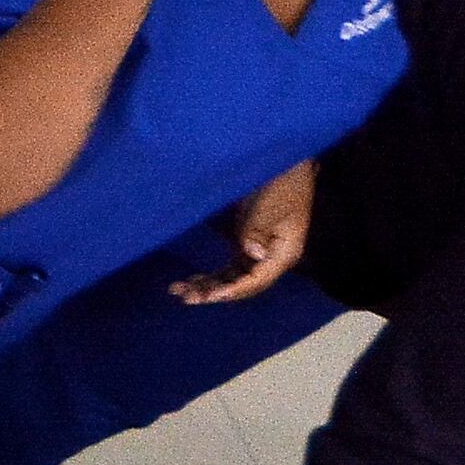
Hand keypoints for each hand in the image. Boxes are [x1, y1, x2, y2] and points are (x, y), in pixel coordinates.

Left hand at [182, 163, 314, 304]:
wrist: (285, 166)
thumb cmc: (281, 183)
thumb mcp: (270, 206)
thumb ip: (258, 229)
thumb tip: (253, 255)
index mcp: (284, 254)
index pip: (257, 280)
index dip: (234, 289)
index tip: (211, 296)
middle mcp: (271, 259)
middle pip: (242, 284)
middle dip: (215, 292)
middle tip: (186, 298)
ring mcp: (259, 253)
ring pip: (233, 278)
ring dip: (208, 286)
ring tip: (179, 292)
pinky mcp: (247, 244)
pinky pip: (229, 268)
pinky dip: (211, 276)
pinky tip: (192, 281)